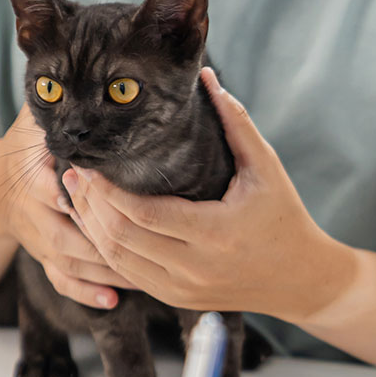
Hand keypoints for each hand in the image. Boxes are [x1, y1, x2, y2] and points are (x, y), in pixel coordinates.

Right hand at [0, 105, 130, 308]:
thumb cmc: (26, 147)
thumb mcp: (34, 120)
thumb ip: (59, 102)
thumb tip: (89, 66)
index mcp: (33, 174)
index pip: (52, 187)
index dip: (75, 197)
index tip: (101, 204)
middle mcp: (34, 210)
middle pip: (66, 234)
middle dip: (101, 243)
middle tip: (143, 248)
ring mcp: (39, 238)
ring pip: (70, 261)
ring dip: (105, 272)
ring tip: (144, 276)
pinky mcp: (45, 257)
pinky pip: (62, 280)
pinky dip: (85, 293)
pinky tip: (112, 301)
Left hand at [62, 69, 355, 320]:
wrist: (301, 280)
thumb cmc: (285, 218)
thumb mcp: (266, 168)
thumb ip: (235, 122)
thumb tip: (206, 76)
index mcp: (216, 233)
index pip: (142, 213)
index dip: (106, 189)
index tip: (89, 162)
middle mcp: (195, 268)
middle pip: (121, 238)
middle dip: (90, 205)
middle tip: (75, 174)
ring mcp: (183, 290)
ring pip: (118, 261)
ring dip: (92, 228)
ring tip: (79, 196)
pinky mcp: (178, 299)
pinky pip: (129, 277)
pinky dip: (108, 251)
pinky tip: (99, 225)